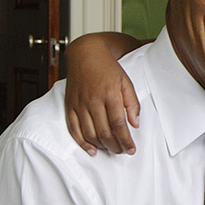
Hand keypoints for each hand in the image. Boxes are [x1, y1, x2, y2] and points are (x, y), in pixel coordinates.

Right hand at [64, 37, 140, 154]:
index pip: (118, 124)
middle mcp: (93, 101)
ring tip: (111, 149)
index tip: (131, 149)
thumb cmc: (108, 68)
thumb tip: (135, 124)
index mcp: (110, 95)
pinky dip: (81, 142)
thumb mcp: (126, 82)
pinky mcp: (69, 105)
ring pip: (89, 133)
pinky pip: (73, 128)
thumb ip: (132, 103)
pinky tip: (91, 149)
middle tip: (122, 151)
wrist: (86, 54)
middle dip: (115, 146)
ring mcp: (79, 104)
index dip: (126, 140)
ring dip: (101, 146)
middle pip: (104, 132)